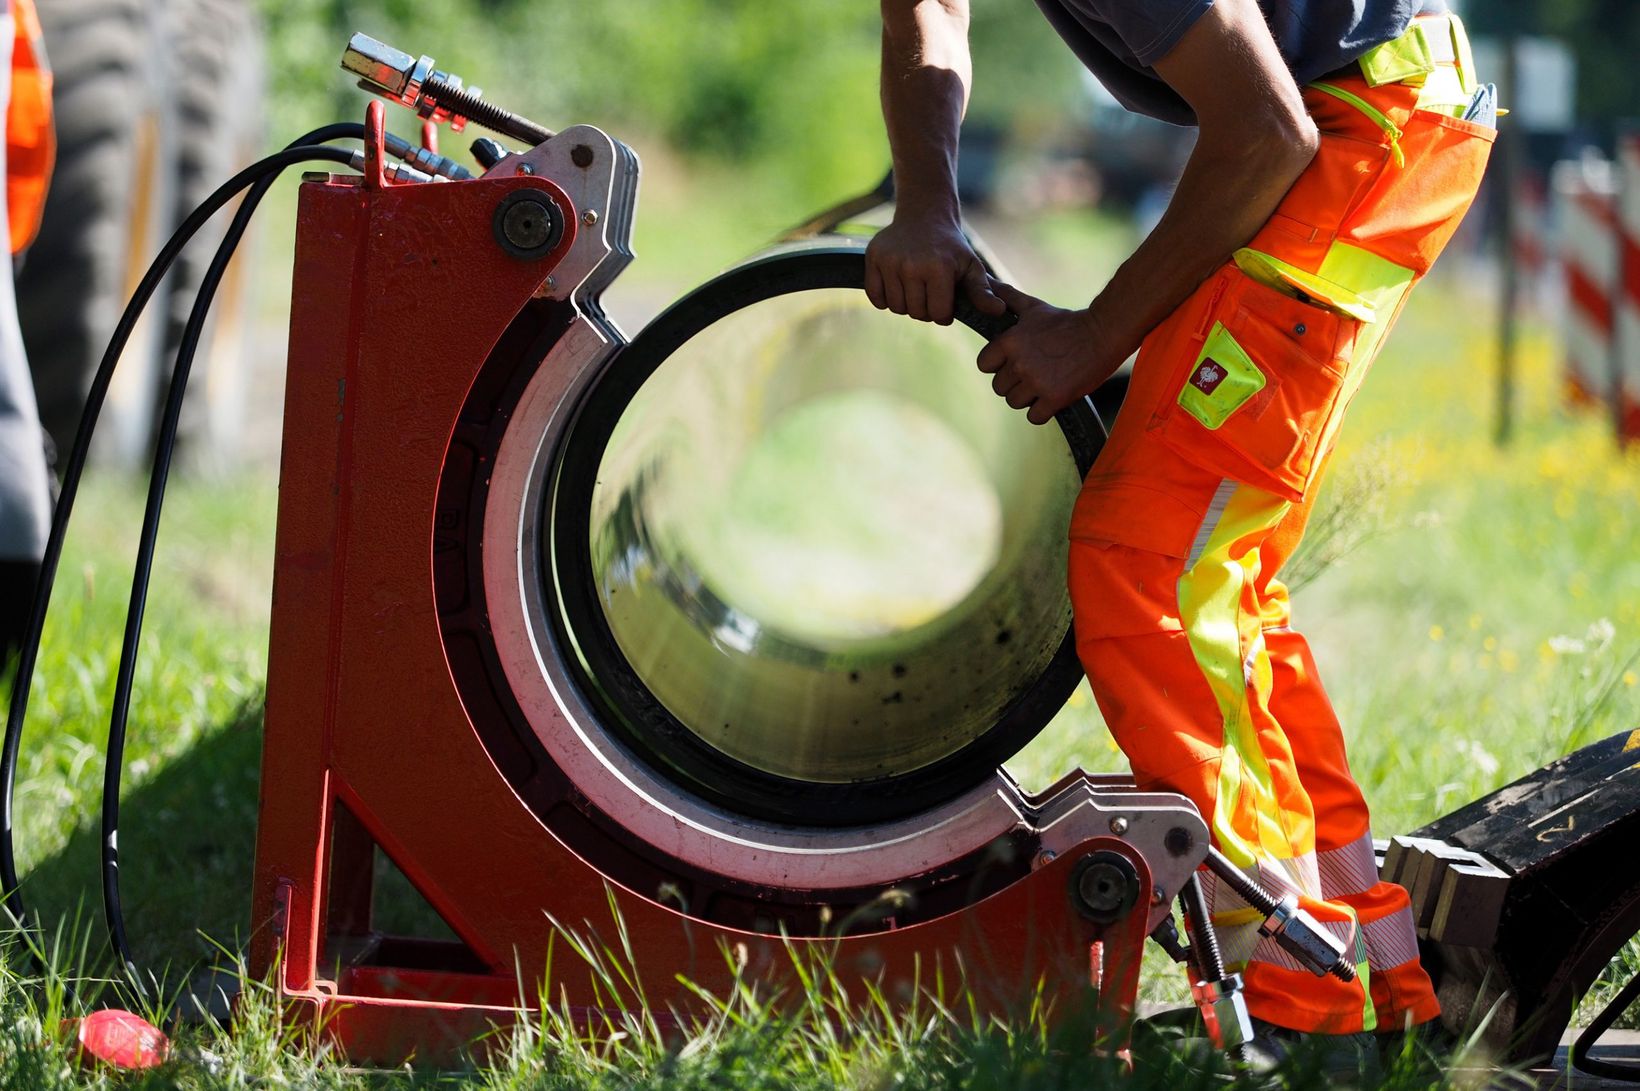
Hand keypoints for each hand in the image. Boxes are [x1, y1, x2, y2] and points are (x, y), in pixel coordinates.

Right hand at [864, 211, 1005, 324]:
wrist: (924, 215)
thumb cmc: (951, 246)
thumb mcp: (971, 265)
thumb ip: (982, 291)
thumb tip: (999, 311)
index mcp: (938, 268)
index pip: (938, 314)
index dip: (944, 313)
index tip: (946, 301)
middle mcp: (911, 265)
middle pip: (916, 312)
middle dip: (926, 310)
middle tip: (930, 293)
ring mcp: (889, 261)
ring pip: (896, 307)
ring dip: (906, 305)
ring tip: (916, 289)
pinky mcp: (872, 258)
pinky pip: (875, 297)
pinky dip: (885, 298)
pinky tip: (898, 286)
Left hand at [975, 283, 1119, 425]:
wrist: (1102, 334)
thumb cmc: (1066, 321)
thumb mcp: (1033, 307)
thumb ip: (1007, 297)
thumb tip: (988, 283)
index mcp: (1010, 342)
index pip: (984, 365)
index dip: (997, 365)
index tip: (1012, 361)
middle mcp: (1019, 363)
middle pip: (999, 387)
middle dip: (1014, 382)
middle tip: (1034, 371)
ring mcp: (1036, 382)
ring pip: (1015, 402)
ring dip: (1028, 397)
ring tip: (1045, 381)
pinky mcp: (1054, 398)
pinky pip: (1034, 417)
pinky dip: (1042, 411)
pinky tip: (1053, 396)